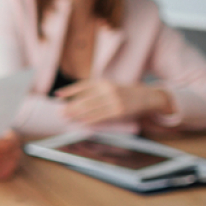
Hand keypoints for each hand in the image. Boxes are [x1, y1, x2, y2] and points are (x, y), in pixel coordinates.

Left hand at [56, 79, 173, 124]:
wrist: (148, 97)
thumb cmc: (125, 93)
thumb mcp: (111, 87)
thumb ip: (96, 91)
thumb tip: (76, 99)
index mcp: (105, 82)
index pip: (83, 85)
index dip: (69, 90)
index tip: (57, 95)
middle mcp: (108, 89)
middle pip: (85, 98)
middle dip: (71, 105)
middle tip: (60, 112)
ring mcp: (114, 100)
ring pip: (91, 108)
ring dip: (77, 114)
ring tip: (67, 117)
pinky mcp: (119, 111)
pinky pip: (101, 117)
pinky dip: (90, 120)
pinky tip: (81, 123)